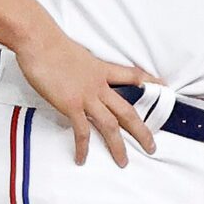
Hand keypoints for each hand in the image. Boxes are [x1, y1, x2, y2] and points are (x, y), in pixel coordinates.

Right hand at [13, 27, 156, 166]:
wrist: (40, 42)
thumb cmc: (51, 44)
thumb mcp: (76, 54)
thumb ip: (82, 67)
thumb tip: (77, 74)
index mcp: (102, 70)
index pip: (132, 76)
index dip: (149, 81)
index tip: (163, 86)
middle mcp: (99, 85)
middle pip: (128, 111)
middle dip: (141, 131)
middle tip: (151, 146)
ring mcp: (87, 97)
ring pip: (110, 125)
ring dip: (118, 146)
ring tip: (123, 162)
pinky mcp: (71, 105)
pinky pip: (81, 130)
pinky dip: (83, 147)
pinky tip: (82, 158)